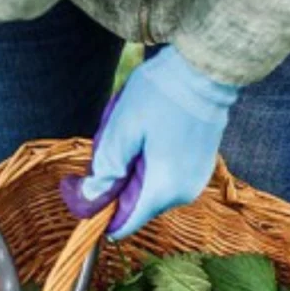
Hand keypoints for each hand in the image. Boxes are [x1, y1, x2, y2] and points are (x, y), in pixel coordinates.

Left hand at [60, 46, 239, 239]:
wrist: (207, 66)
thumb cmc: (162, 92)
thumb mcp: (122, 128)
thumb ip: (105, 168)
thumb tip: (90, 198)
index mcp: (162, 189)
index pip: (124, 224)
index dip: (100, 214)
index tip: (82, 191)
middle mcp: (182, 194)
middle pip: (135, 207)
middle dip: (116, 185)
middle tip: (109, 144)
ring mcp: (195, 182)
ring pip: (149, 192)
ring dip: (132, 173)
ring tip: (133, 135)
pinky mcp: (200, 169)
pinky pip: (166, 179)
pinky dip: (150, 166)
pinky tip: (149, 136)